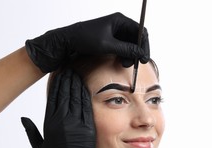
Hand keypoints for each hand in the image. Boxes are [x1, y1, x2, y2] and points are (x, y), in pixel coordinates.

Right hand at [21, 69, 101, 147]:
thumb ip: (30, 131)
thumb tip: (23, 118)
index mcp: (50, 123)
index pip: (53, 96)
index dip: (56, 82)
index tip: (58, 70)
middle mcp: (63, 120)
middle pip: (64, 92)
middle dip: (66, 77)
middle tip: (68, 64)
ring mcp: (77, 122)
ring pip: (76, 96)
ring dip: (76, 81)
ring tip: (76, 69)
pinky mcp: (89, 126)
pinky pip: (87, 105)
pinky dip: (85, 93)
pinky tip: (84, 84)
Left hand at [25, 12, 149, 71]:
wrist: (68, 42)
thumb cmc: (84, 39)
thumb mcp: (107, 45)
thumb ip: (125, 49)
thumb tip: (140, 53)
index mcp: (119, 20)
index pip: (140, 31)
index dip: (144, 45)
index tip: (144, 58)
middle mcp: (118, 24)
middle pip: (136, 38)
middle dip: (137, 51)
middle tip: (135, 63)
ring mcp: (114, 32)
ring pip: (130, 45)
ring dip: (130, 55)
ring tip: (125, 64)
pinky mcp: (110, 40)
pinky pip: (122, 48)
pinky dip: (123, 55)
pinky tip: (120, 62)